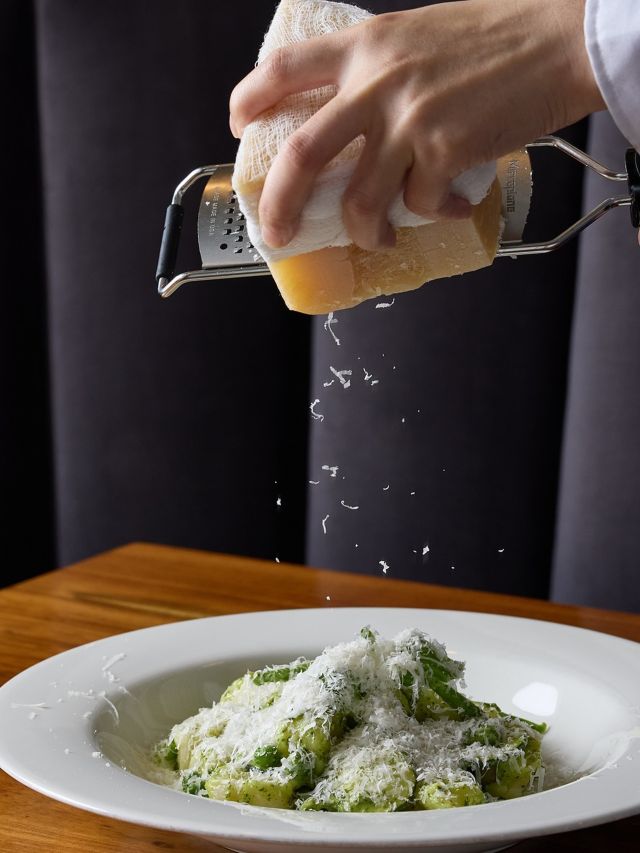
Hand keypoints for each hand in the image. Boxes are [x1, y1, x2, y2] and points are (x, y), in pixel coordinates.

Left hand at [230, 0, 604, 250]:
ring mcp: (408, 121)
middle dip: (281, 205)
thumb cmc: (497, 37)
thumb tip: (357, 123)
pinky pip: (420, 205)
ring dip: (366, 232)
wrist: (560, 42)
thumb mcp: (419, 37)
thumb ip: (379, 72)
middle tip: (278, 231)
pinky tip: (453, 205)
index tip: (237, 124)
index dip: (250, 98)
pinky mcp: (443, 153)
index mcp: (366, 46)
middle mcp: (377, 83)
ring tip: (380, 237)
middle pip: (302, 155)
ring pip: (359, 201)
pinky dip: (433, 214)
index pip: (285, 68)